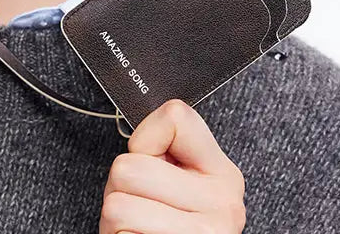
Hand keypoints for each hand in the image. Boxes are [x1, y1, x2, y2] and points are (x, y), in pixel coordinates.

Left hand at [99, 99, 245, 232]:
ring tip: (136, 225)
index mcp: (223, 174)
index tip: (154, 160)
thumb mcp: (180, 181)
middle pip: (129, 167)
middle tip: (138, 202)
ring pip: (117, 204)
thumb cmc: (169, 222)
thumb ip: (166, 154)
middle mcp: (223, 205)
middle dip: (120, 185)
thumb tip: (139, 132)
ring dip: (115, 216)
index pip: (176, 116)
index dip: (146, 137)